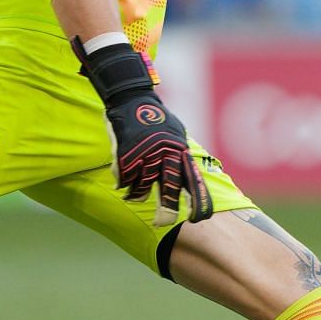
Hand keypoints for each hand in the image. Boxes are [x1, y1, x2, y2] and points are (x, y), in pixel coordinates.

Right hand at [76, 38, 212, 227]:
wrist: (131, 96)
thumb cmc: (154, 117)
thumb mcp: (174, 134)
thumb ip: (179, 157)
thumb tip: (187, 180)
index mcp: (179, 150)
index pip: (192, 179)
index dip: (197, 200)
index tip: (199, 218)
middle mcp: (164, 152)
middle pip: (167, 187)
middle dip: (166, 208)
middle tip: (162, 223)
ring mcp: (144, 153)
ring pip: (141, 186)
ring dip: (136, 193)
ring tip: (133, 196)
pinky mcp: (125, 153)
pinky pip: (124, 177)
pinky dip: (122, 180)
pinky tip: (121, 178)